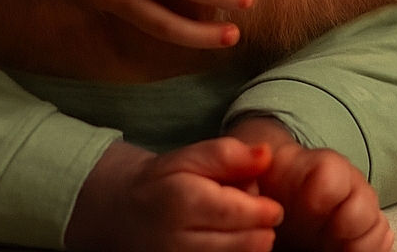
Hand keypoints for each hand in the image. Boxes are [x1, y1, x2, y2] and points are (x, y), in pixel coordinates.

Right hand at [66, 138, 281, 251]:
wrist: (123, 214)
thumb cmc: (162, 182)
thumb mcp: (188, 158)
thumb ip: (228, 154)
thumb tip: (266, 155)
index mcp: (182, 201)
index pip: (240, 213)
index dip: (265, 211)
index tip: (272, 207)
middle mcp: (179, 241)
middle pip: (245, 243)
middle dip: (259, 229)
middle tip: (252, 214)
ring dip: (249, 246)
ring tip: (238, 229)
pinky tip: (227, 243)